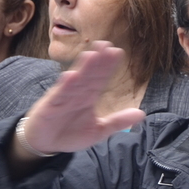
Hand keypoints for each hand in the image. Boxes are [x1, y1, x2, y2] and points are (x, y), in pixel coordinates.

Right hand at [17, 42, 146, 156]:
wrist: (46, 144)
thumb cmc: (71, 133)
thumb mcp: (99, 130)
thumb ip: (118, 121)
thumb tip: (142, 113)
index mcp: (88, 97)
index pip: (100, 79)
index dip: (108, 67)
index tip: (118, 52)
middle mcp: (77, 94)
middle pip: (89, 75)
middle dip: (97, 61)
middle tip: (106, 45)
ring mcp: (64, 98)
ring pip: (75, 81)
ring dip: (82, 69)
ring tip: (91, 55)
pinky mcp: (51, 106)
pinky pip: (59, 94)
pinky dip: (65, 86)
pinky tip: (71, 75)